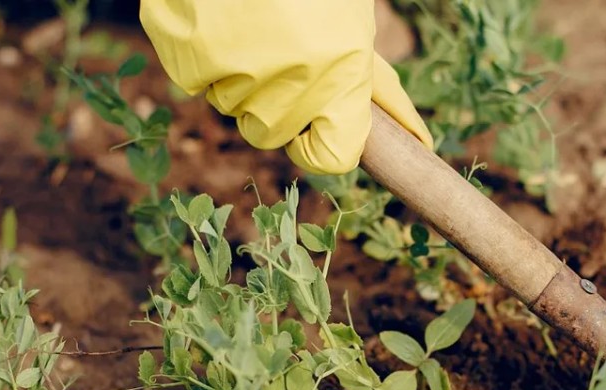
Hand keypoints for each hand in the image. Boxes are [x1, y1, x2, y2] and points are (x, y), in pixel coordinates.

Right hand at [140, 0, 433, 174]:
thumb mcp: (352, 20)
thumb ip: (372, 82)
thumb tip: (416, 140)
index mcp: (341, 68)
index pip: (332, 155)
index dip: (321, 146)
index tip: (316, 130)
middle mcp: (291, 77)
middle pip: (272, 134)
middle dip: (274, 104)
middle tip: (277, 53)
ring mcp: (235, 69)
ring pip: (232, 107)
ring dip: (238, 79)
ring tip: (249, 24)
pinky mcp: (188, 54)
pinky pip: (195, 81)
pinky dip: (203, 56)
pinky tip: (218, 16)